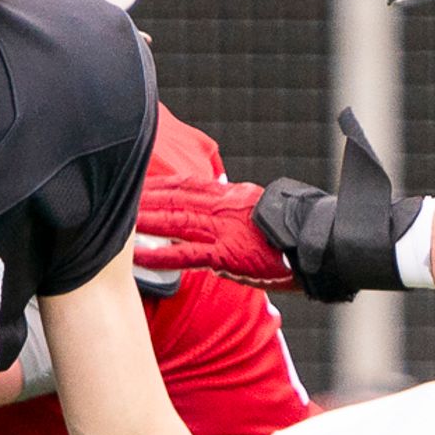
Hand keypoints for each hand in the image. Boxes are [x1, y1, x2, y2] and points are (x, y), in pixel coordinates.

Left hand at [130, 113, 418, 303]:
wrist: (327, 242)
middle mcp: (225, 207)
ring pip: (172, 219)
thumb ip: (244, 215)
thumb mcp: (270, 215)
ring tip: (111, 220)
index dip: (158, 183)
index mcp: (234, 197)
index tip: (134, 180)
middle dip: (139, 196)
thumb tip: (233, 218)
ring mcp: (224, 229)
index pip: (188, 185)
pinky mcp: (228, 253)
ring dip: (141, 219)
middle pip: (172, 197)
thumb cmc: (306, 233)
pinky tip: (135, 254)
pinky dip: (158, 252)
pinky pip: (184, 252)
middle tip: (108, 192)